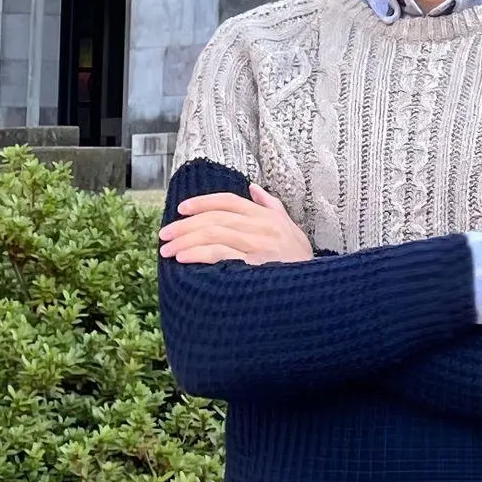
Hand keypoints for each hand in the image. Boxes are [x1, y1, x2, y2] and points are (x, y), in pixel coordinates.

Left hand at [159, 185, 314, 265]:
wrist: (317, 293)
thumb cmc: (301, 264)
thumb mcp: (292, 231)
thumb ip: (272, 207)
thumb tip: (252, 189)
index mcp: (269, 217)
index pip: (229, 201)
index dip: (203, 202)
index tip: (181, 210)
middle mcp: (263, 227)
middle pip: (216, 218)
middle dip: (186, 225)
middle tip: (165, 234)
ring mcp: (259, 245)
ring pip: (214, 234)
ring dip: (186, 240)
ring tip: (168, 250)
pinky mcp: (254, 265)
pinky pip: (220, 254)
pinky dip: (198, 254)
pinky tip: (183, 258)